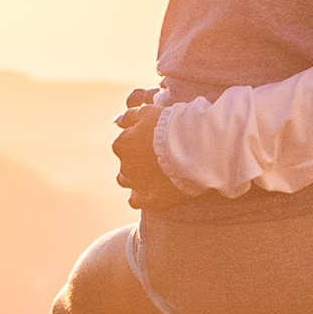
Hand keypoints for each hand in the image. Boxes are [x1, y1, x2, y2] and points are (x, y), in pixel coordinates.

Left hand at [111, 88, 190, 210]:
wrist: (195, 146)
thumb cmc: (173, 126)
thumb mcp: (149, 112)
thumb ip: (129, 117)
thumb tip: (116, 122)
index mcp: (121, 144)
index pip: (123, 143)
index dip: (138, 141)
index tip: (153, 141)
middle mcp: (125, 166)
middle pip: (126, 163)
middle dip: (137, 160)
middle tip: (158, 155)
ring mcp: (137, 184)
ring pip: (128, 182)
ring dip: (137, 177)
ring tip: (157, 172)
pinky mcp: (150, 199)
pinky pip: (136, 201)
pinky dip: (142, 196)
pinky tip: (154, 190)